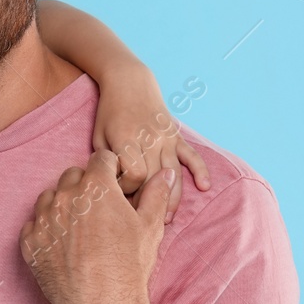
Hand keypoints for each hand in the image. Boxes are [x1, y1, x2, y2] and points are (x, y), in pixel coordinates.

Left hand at [20, 151, 171, 303]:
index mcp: (95, 186)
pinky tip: (62, 244)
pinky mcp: (29, 241)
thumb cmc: (129, 265)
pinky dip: (45, 229)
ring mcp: (43, 219)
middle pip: (73, 175)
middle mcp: (65, 196)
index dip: (109, 169)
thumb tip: (163, 174)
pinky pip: (33, 224)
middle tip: (98, 209)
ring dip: (62, 205)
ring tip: (79, 228)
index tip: (113, 183)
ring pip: (49, 197)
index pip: (100, 159)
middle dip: (85, 186)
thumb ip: (156, 194)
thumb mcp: (150, 226)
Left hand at [93, 66, 209, 222]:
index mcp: (127, 139)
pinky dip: (200, 170)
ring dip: (172, 197)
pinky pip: (191, 155)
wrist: (129, 83)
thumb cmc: (109, 114)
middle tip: (144, 221)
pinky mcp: (177, 135)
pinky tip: (204, 186)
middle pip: (155, 177)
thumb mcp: (99, 136)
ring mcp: (166, 137)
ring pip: (173, 172)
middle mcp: (150, 138)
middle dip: (149, 201)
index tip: (119, 194)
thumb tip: (113, 192)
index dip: (127, 189)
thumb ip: (106, 162)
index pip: (134, 174)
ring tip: (168, 219)